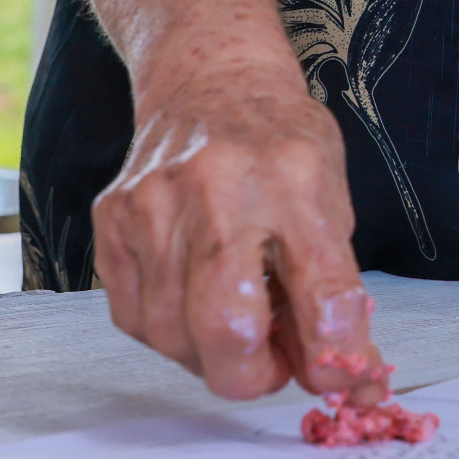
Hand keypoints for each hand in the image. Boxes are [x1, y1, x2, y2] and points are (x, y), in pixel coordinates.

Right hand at [92, 66, 391, 403]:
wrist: (207, 81)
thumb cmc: (280, 146)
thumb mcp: (330, 198)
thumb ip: (335, 288)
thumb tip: (344, 376)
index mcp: (296, 179)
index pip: (324, 288)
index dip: (338, 352)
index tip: (347, 377)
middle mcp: (221, 189)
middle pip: (225, 325)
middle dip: (255, 374)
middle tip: (276, 366)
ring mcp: (155, 204)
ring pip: (174, 336)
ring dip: (214, 357)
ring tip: (240, 328)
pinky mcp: (111, 220)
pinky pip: (136, 318)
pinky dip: (172, 334)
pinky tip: (196, 307)